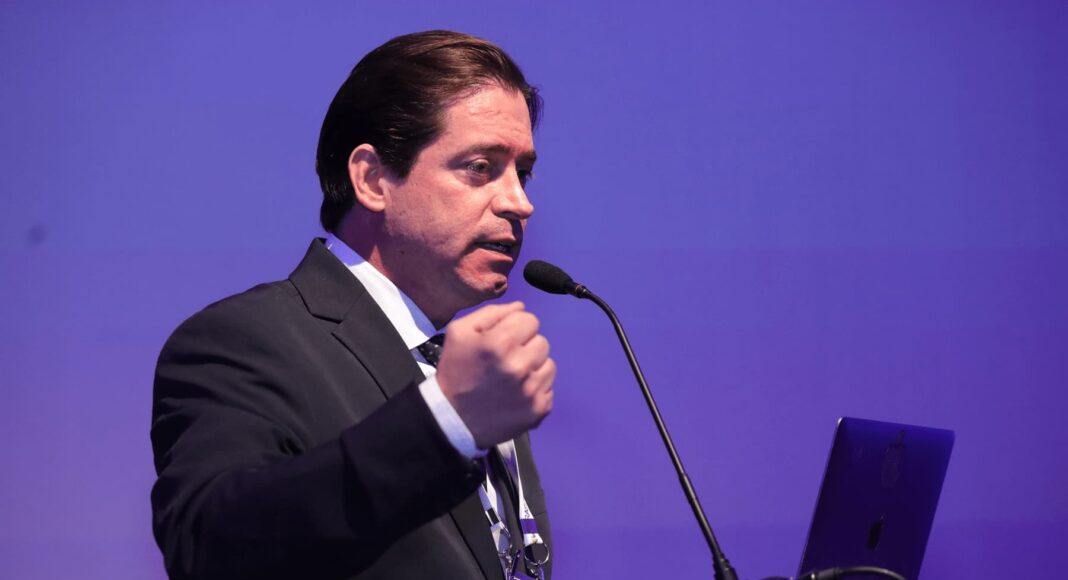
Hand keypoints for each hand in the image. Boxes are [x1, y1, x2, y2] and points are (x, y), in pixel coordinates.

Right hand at [435, 301, 555, 448]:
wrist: (452, 419)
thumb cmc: (455, 371)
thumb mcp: (460, 332)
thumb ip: (492, 313)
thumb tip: (521, 307)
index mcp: (500, 343)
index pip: (530, 320)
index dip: (515, 327)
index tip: (503, 340)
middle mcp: (520, 365)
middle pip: (542, 341)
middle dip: (525, 346)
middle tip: (506, 360)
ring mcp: (532, 390)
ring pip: (549, 364)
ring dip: (533, 367)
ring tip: (512, 377)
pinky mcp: (538, 409)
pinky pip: (549, 388)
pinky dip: (536, 389)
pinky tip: (516, 394)